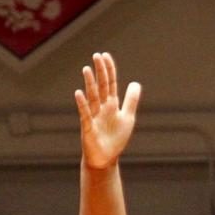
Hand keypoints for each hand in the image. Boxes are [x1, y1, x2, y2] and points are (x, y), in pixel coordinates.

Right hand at [75, 52, 140, 170]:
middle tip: (96, 55)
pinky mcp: (88, 128)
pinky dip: (82, 104)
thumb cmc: (115, 139)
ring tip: (86, 69)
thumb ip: (131, 101)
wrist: (105, 159)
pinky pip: (84, 114)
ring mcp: (93, 117)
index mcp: (111, 105)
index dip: (109, 70)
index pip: (110, 84)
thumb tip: (135, 83)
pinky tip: (78, 93)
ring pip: (92, 97)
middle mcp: (101, 108)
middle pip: (101, 87)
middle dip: (99, 72)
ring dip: (90, 83)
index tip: (105, 56)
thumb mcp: (128, 118)